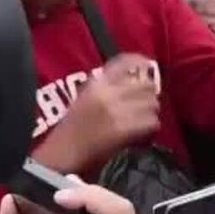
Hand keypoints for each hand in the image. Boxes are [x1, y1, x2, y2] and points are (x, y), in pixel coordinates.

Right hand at [36, 54, 160, 173]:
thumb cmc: (73, 126)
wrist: (62, 152)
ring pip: (152, 104)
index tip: (147, 66)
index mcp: (96, 83)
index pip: (124, 62)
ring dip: (150, 111)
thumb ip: (108, 85)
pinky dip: (150, 127)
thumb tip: (138, 77)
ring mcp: (116, 111)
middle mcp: (107, 93)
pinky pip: (151, 122)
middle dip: (149, 94)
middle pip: (146, 85)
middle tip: (145, 103)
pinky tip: (141, 131)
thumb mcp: (86, 96)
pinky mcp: (123, 129)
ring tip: (142, 118)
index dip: (140, 61)